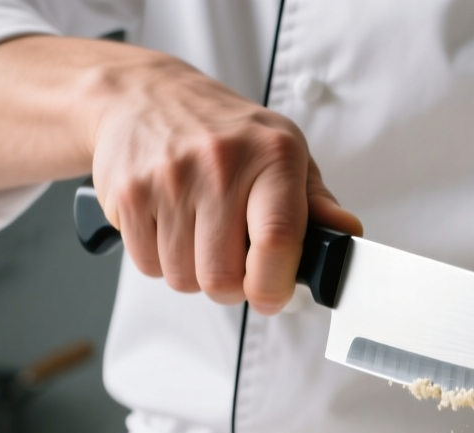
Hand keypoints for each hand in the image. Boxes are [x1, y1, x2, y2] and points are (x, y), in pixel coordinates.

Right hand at [87, 51, 359, 313]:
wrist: (145, 95)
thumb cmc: (224, 131)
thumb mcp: (283, 153)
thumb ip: (316, 203)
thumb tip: (345, 233)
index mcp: (272, 155)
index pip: (278, 240)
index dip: (274, 286)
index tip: (272, 295)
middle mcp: (220, 164)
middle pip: (223, 277)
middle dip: (231, 285)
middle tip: (234, 261)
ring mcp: (170, 179)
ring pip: (184, 278)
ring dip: (195, 272)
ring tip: (200, 234)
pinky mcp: (129, 195)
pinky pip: (148, 266)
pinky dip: (161, 259)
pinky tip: (172, 225)